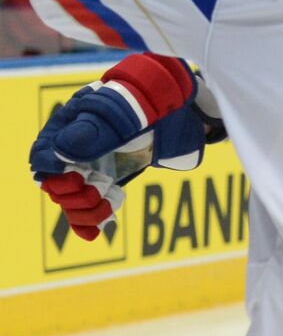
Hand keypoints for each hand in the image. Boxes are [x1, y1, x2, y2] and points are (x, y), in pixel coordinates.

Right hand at [29, 55, 212, 239]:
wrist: (185, 109)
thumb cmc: (155, 102)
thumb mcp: (129, 111)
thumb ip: (97, 129)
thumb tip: (61, 151)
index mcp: (71, 121)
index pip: (44, 152)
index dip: (53, 171)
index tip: (75, 179)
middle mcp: (75, 144)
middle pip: (56, 180)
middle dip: (74, 193)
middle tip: (100, 190)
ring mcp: (91, 163)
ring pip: (71, 197)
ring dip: (85, 209)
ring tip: (110, 204)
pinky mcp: (107, 178)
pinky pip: (88, 205)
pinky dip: (88, 221)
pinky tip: (95, 233)